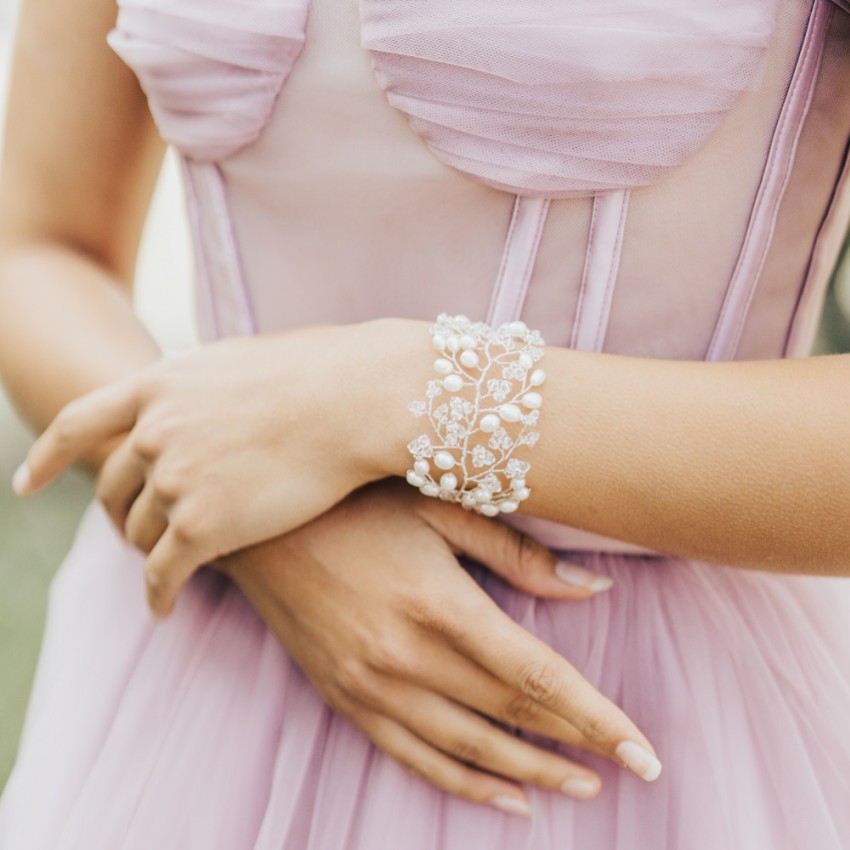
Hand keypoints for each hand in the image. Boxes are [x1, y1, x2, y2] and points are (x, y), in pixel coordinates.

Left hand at [13, 321, 429, 613]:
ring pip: (143, 534)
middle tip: (138, 536)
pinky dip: (159, 595)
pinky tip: (164, 608)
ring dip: (150, 555)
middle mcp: (153, 431)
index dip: (49, 455)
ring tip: (164, 573)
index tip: (27, 483)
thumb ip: (210, 388)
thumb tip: (215, 399)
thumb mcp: (247, 363)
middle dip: (123, 516)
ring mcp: (173, 479)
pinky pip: (164, 574)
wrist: (354, 400)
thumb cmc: (324, 374)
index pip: (81, 422)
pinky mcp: (200, 526)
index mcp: (161, 385)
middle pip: (118, 488)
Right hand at [219, 480, 660, 814]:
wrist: (255, 524)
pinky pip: (413, 757)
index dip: (596, 718)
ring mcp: (370, 685)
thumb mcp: (438, 506)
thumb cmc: (354, 501)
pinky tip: (504, 798)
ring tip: (582, 788)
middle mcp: (406, 656)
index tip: (643, 752)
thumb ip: (516, 553)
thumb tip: (592, 588)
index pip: (536, 677)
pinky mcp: (344, 697)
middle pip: (510, 714)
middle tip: (629, 767)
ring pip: (468, 748)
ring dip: (531, 773)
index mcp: (438, 603)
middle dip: (577, 745)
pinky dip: (463, 784)